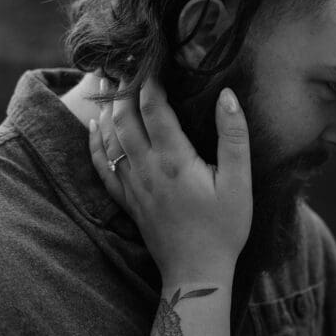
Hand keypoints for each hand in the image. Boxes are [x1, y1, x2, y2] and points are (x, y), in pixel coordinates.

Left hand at [90, 77, 251, 283]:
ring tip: (110, 85)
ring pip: (110, 139)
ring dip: (109, 109)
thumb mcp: (240, 182)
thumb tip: (227, 95)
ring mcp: (133, 186)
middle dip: (124, 89)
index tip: (153, 62)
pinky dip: (96, 143)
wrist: (197, 273)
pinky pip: (102, 166)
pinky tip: (96, 127)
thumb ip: (234, 136)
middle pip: (125, 118)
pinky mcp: (128, 201)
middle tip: (126, 65)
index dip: (151, 82)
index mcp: (174, 160)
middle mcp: (147, 169)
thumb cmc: (224, 228)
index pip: (154, 109)